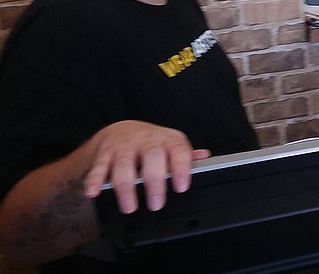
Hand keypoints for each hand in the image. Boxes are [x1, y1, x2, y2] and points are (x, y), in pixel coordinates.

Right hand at [82, 120, 209, 213]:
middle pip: (152, 156)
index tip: (182, 187)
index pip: (178, 151)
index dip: (181, 168)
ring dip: (126, 187)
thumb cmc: (152, 143)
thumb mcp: (172, 145)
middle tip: (156, 204)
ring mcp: (125, 146)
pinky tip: (94, 192)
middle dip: (154, 181)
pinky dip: (94, 180)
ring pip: (124, 164)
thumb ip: (186, 155)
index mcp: (168, 139)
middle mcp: (147, 140)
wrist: (121, 130)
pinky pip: (99, 166)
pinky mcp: (105, 153)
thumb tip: (204, 158)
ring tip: (130, 207)